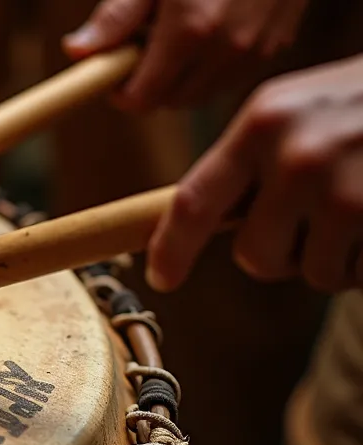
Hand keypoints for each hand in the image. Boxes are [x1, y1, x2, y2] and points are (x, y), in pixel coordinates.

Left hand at [63, 0, 308, 109]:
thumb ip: (117, 16)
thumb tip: (77, 50)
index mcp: (190, 31)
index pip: (142, 99)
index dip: (120, 90)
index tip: (113, 69)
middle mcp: (227, 48)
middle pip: (170, 101)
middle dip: (149, 83)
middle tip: (142, 43)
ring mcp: (257, 48)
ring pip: (202, 93)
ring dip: (180, 77)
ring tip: (175, 31)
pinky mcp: (277, 43)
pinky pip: (231, 75)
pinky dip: (211, 65)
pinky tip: (207, 27)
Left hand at [146, 54, 362, 293]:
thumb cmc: (362, 106)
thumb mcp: (295, 111)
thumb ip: (250, 160)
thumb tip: (196, 223)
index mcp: (262, 123)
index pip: (192, 201)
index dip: (171, 248)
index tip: (163, 276)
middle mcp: (295, 156)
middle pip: (254, 257)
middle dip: (281, 254)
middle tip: (315, 221)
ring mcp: (344, 190)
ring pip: (311, 273)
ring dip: (333, 258)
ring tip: (358, 210)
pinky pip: (355, 276)